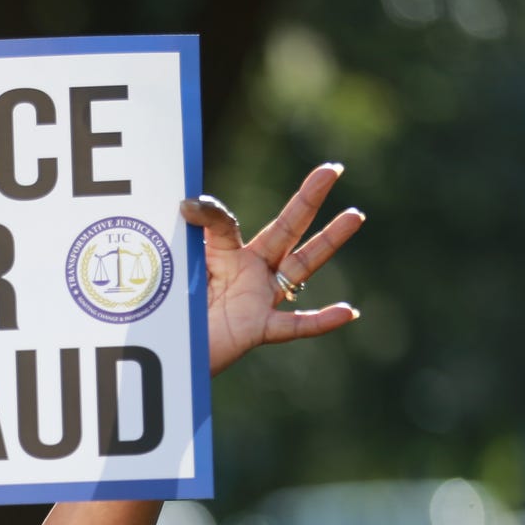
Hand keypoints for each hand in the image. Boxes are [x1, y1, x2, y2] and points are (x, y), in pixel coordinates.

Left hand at [182, 163, 363, 375]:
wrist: (170, 354)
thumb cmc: (173, 314)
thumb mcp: (178, 269)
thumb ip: (189, 238)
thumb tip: (189, 203)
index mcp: (227, 256)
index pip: (227, 224)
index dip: (211, 212)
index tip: (187, 205)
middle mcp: (250, 273)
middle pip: (286, 230)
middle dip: (308, 200)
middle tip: (332, 169)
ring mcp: (258, 300)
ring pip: (301, 266)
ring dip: (329, 241)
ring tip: (355, 216)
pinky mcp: (257, 330)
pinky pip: (293, 326)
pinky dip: (320, 321)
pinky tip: (347, 312)